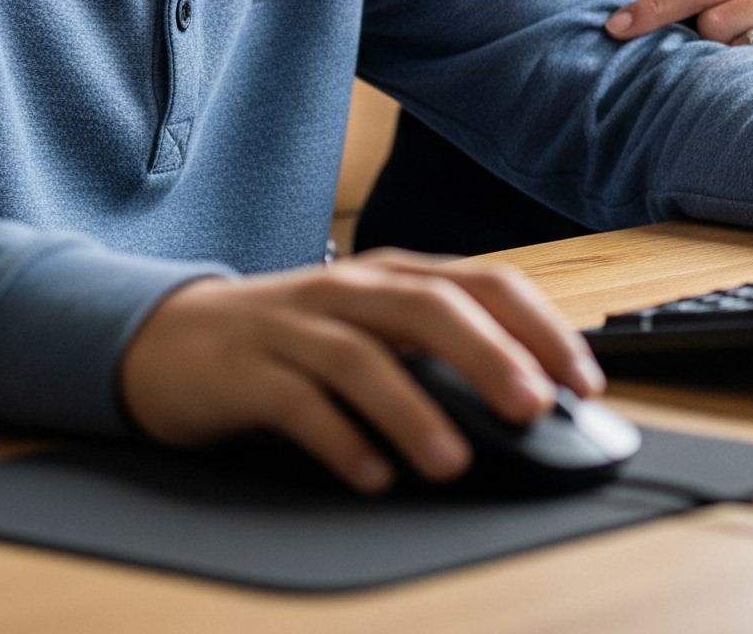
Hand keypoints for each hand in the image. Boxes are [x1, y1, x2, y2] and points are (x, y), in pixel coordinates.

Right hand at [118, 249, 602, 492]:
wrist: (170, 338)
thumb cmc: (293, 338)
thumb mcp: (374, 328)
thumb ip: (439, 349)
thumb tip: (530, 393)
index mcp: (395, 276)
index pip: (483, 282)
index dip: (539, 325)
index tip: (582, 378)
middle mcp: (351, 291)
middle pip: (430, 308)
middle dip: (488, 355)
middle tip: (532, 406)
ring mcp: (296, 326)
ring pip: (364, 356)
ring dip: (414, 410)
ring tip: (452, 460)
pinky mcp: (247, 371)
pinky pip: (298, 403)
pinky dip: (339, 440)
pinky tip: (370, 476)